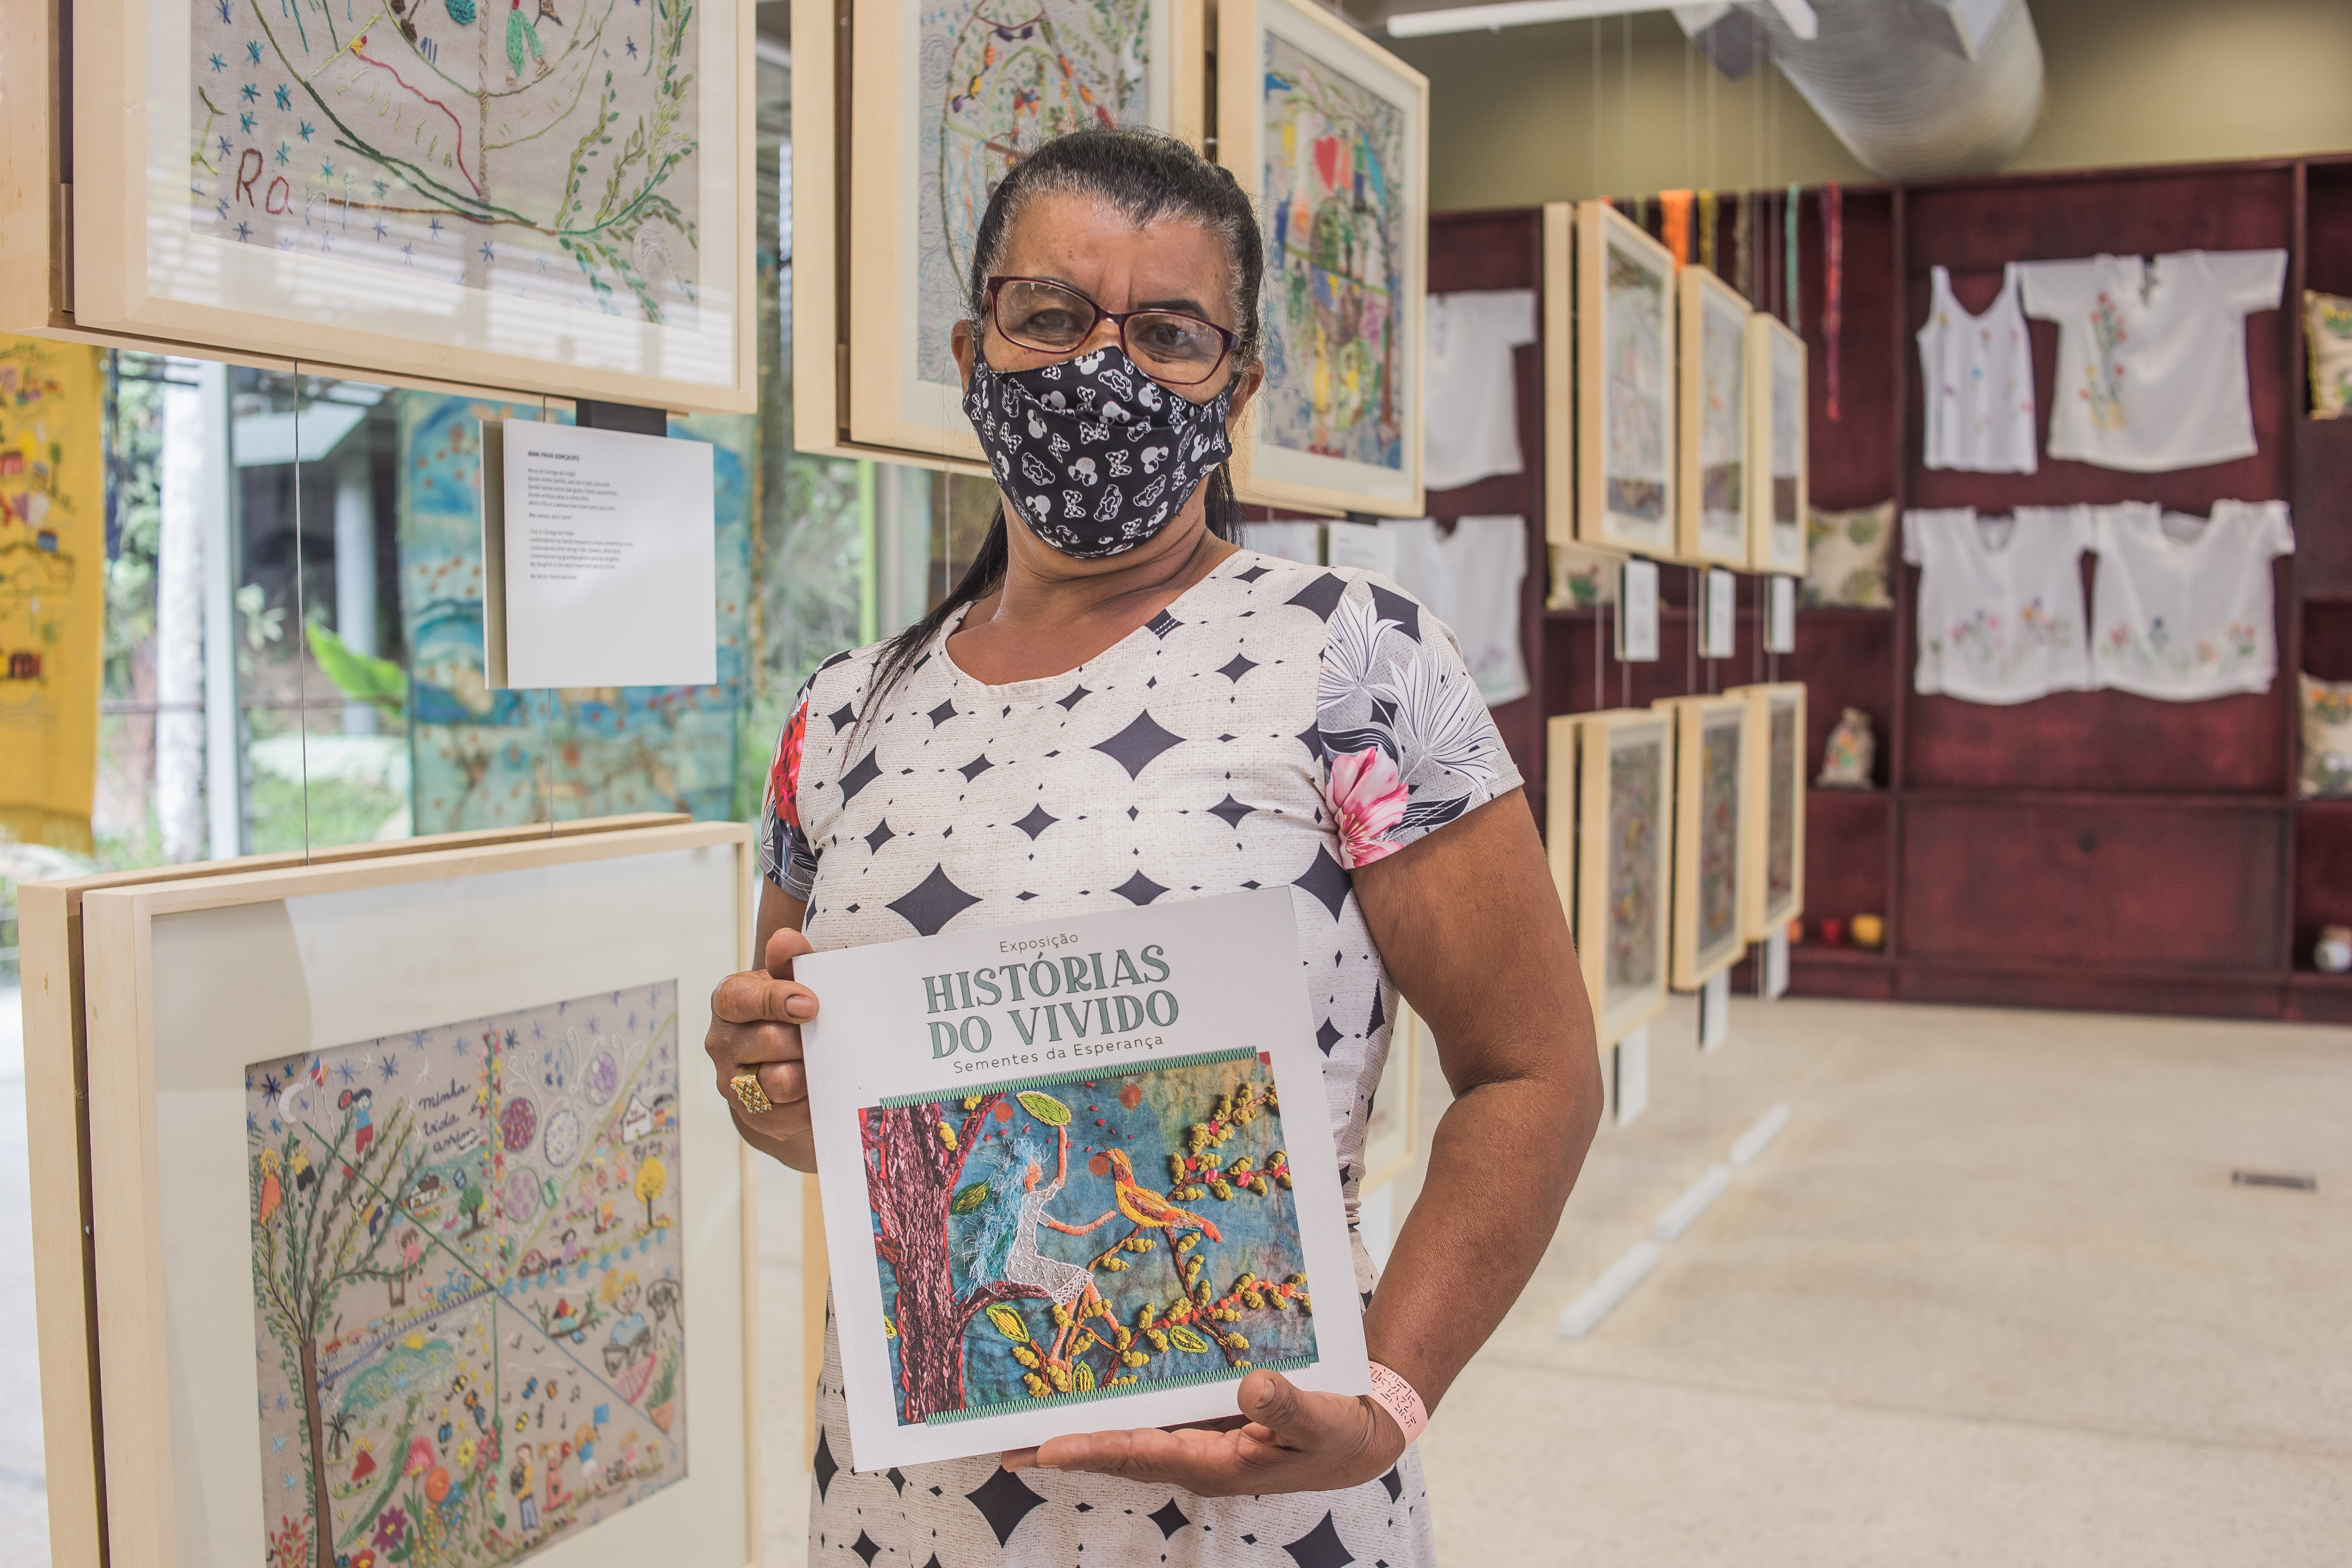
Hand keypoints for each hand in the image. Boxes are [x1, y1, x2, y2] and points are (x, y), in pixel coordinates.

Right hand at [706, 928, 820, 1169]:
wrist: (787, 1066)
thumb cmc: (791, 1015)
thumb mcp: (792, 982)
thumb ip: (790, 961)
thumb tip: (787, 939)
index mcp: (728, 1002)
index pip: (737, 999)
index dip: (774, 1000)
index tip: (811, 1003)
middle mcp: (722, 1043)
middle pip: (767, 1041)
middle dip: (803, 1038)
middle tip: (826, 1034)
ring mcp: (734, 1084)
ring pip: (778, 1081)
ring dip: (809, 1070)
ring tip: (824, 1060)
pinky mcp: (754, 1117)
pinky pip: (790, 1114)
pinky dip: (812, 1101)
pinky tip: (822, 1087)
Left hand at [999, 1370, 1404, 1497]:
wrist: (1356, 1439)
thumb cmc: (1336, 1431)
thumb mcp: (1320, 1419)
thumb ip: (1286, 1406)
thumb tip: (1251, 1387)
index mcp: (1216, 1463)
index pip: (1141, 1454)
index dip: (1092, 1450)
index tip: (1044, 1449)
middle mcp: (1195, 1460)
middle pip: (1116, 1455)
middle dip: (1062, 1451)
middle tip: (1003, 1447)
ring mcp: (1195, 1447)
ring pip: (1126, 1443)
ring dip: (1078, 1437)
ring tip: (1024, 1432)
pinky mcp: (1202, 1430)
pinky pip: (1146, 1427)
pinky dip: (1111, 1420)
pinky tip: (1087, 1408)